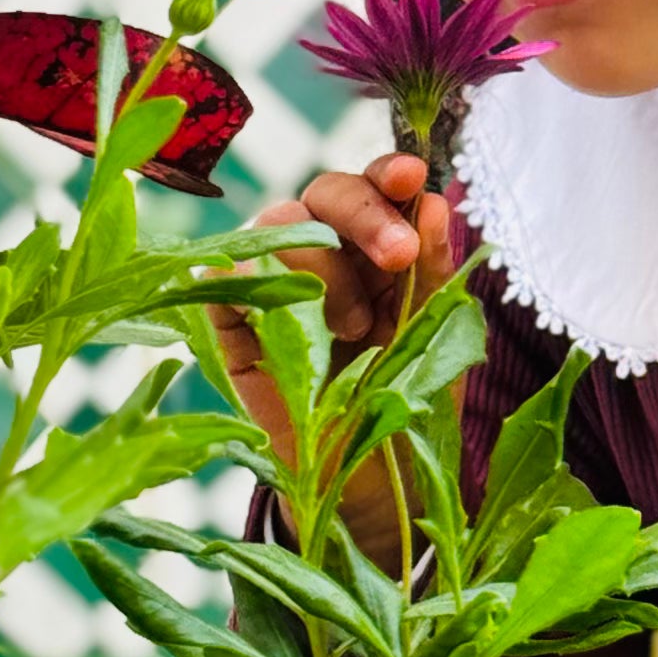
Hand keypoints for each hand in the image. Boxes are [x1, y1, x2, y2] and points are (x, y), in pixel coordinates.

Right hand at [213, 149, 457, 563]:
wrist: (368, 482)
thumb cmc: (403, 399)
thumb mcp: (433, 332)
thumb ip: (432, 269)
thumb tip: (433, 202)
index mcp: (377, 248)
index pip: (376, 187)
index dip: (387, 174)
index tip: (410, 177)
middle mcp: (325, 255)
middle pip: (324, 192)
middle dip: (364, 214)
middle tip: (395, 257)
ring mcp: (274, 284)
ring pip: (278, 225)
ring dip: (323, 266)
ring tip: (352, 329)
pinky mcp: (230, 324)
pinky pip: (224, 277)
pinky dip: (252, 282)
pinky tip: (289, 319)